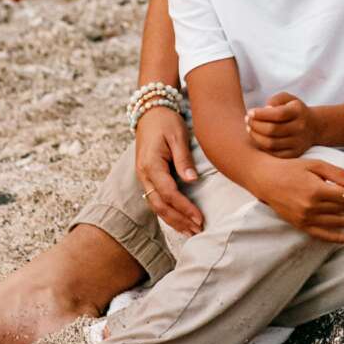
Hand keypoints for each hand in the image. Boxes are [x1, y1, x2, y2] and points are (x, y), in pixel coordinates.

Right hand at [135, 106, 201, 236]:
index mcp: (151, 165)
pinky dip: (167, 212)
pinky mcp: (147, 177)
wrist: (150, 112)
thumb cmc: (166, 122)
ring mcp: (143, 177)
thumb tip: (192, 180)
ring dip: (173, 220)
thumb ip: (183, 160)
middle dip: (179, 220)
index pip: (169, 193)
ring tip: (190, 231)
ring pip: (156, 206)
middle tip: (198, 230)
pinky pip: (156, 199)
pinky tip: (179, 220)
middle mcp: (144, 175)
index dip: (184, 208)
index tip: (200, 218)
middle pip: (160, 205)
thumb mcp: (178, 136)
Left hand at [246, 91, 317, 158]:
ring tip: (249, 129)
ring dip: (256, 136)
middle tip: (247, 120)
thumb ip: (275, 100)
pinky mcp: (294, 154)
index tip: (250, 113)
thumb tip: (265, 110)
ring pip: (271, 144)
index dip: (261, 114)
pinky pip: (274, 154)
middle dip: (255, 125)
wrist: (314, 127)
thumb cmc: (294, 110)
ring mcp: (298, 142)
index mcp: (298, 111)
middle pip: (272, 130)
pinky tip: (258, 139)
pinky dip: (262, 147)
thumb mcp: (287, 99)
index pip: (278, 114)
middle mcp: (300, 127)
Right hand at [257, 156, 343, 243]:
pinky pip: (322, 235)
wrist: (267, 180)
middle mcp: (310, 208)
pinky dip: (337, 239)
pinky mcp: (300, 225)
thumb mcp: (315, 165)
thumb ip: (336, 174)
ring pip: (336, 222)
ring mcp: (305, 219)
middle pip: (341, 209)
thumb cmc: (291, 169)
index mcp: (315, 191)